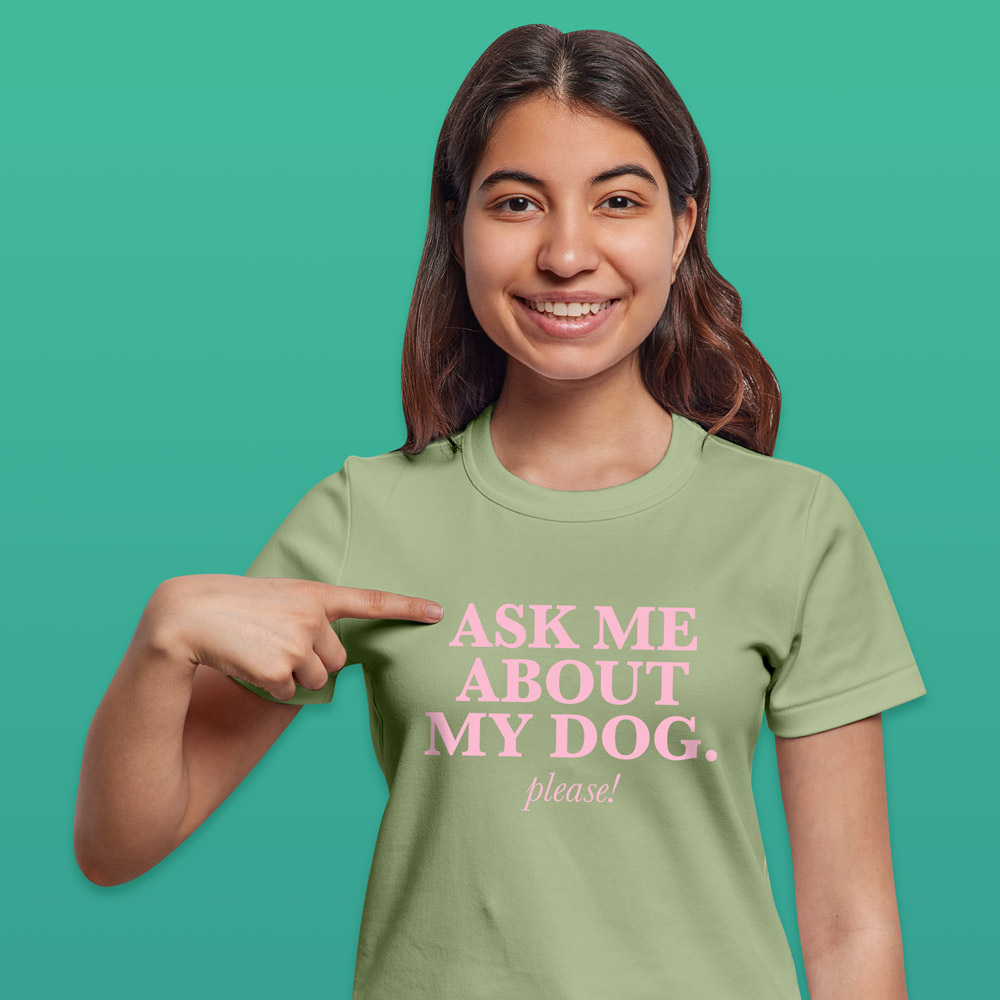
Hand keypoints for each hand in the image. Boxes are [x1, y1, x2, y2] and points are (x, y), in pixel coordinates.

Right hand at [145, 574, 442, 700]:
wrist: (186, 615)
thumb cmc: (231, 611)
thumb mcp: (276, 605)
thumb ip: (309, 622)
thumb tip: (332, 665)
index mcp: (313, 594)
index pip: (370, 600)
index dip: (407, 608)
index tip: (439, 612)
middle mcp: (313, 615)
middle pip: (337, 660)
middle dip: (312, 662)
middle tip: (273, 645)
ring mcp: (299, 641)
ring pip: (317, 681)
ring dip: (291, 677)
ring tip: (256, 651)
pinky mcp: (282, 668)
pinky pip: (290, 693)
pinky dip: (270, 688)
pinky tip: (247, 664)